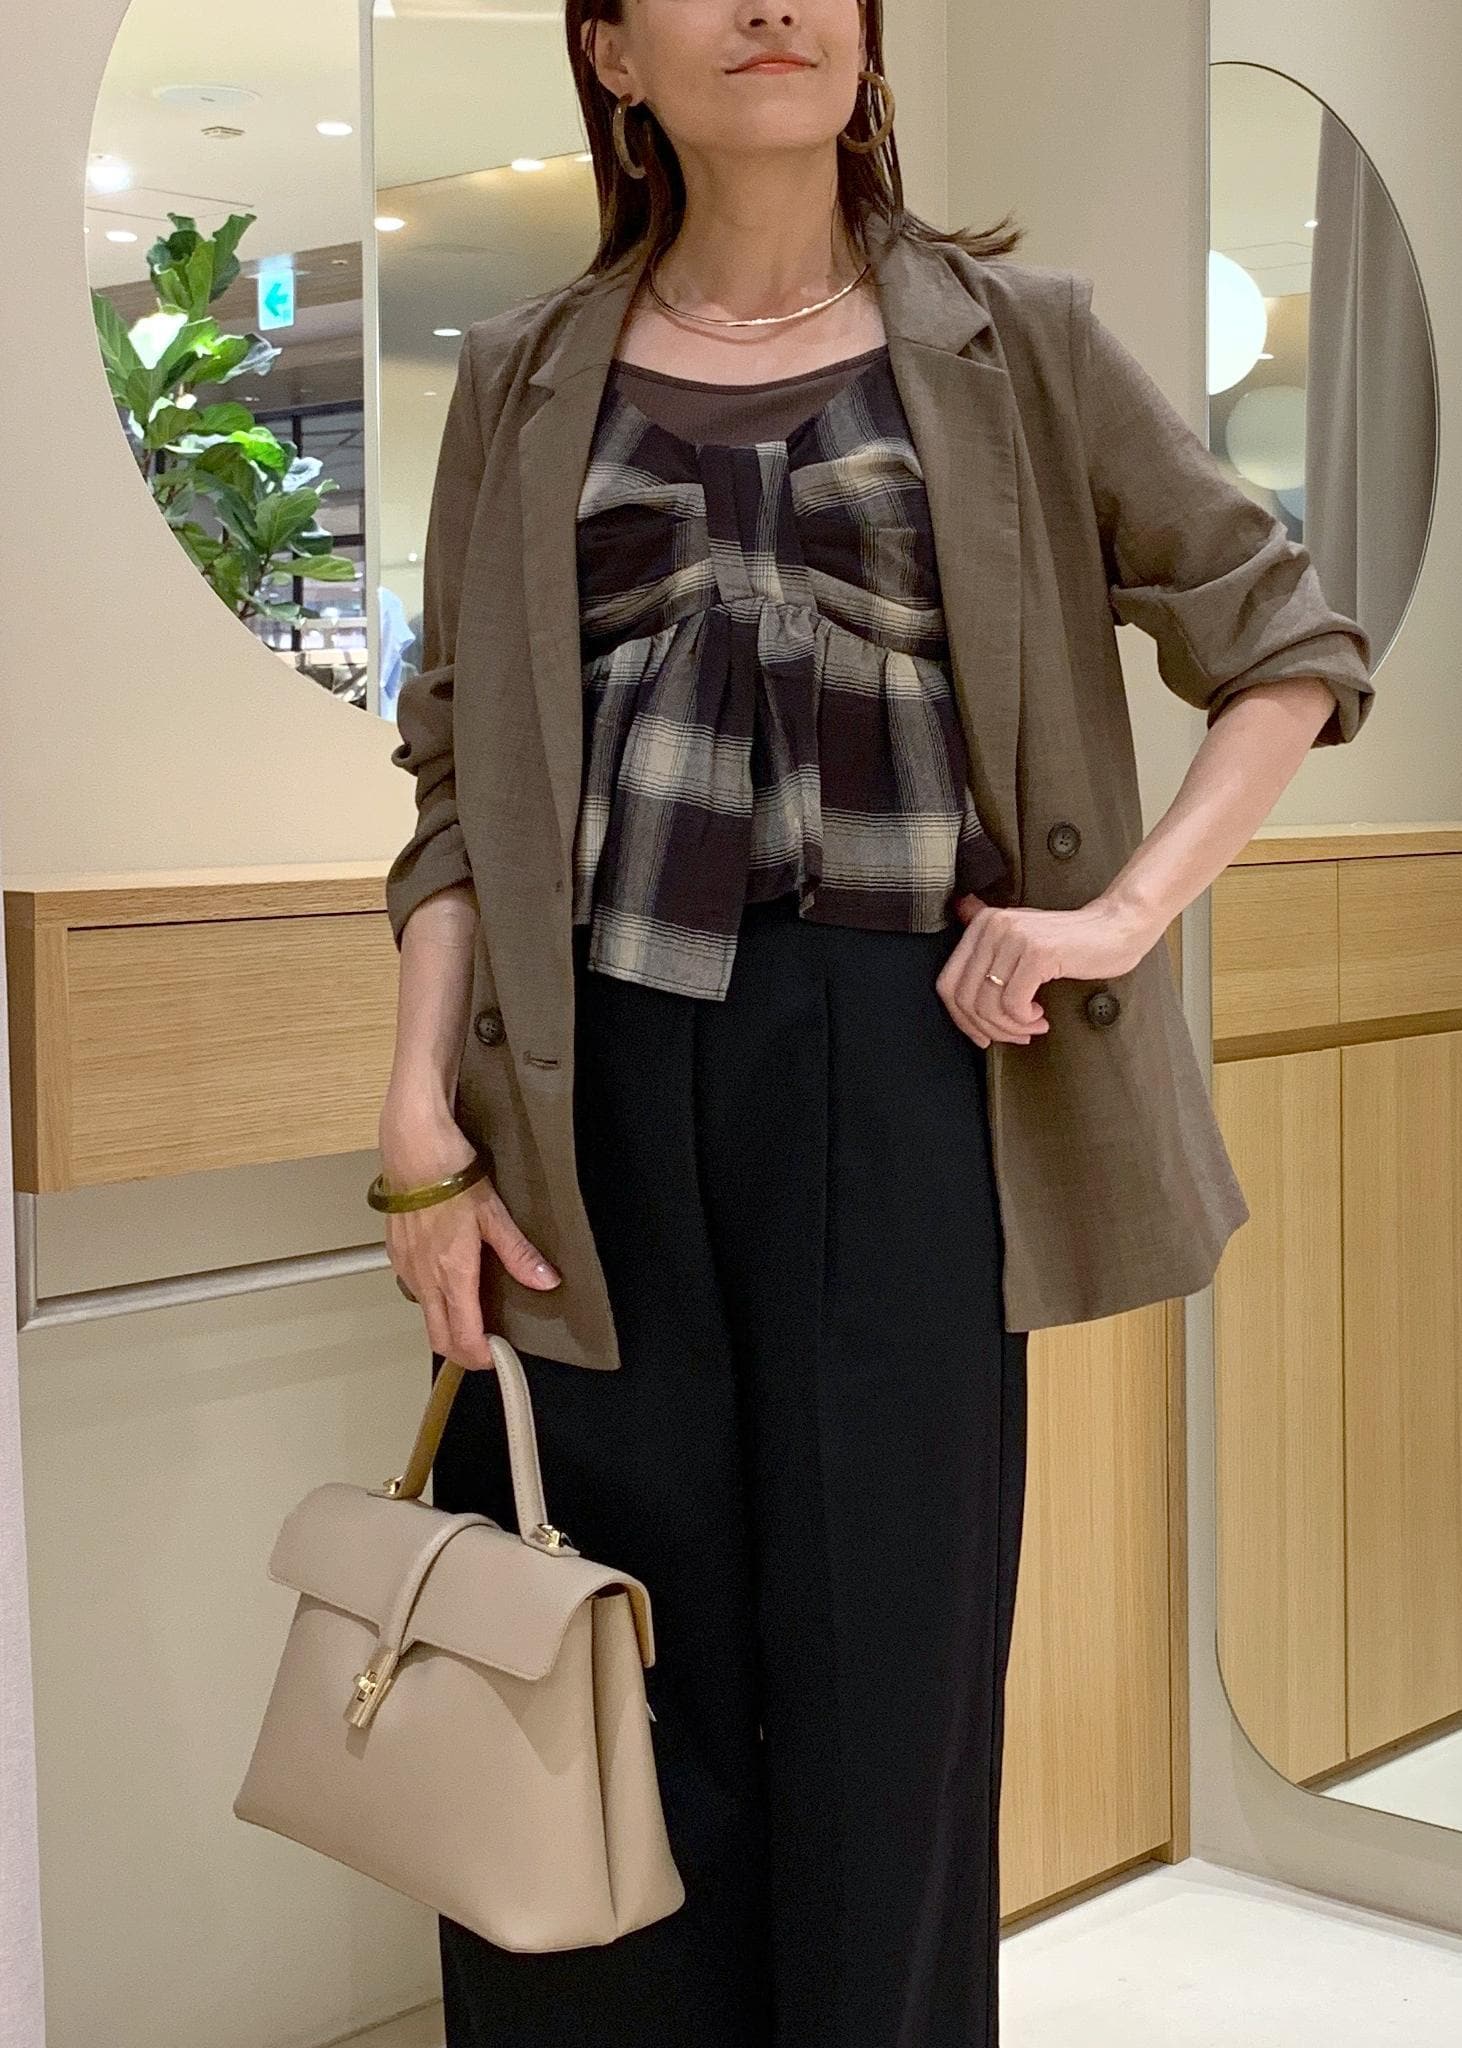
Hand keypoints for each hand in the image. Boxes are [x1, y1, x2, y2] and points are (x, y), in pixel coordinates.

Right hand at [381, 1116, 560, 1369]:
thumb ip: (519, 1253)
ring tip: (473, 1314)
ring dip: (447, 1324)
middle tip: (487, 1348)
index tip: (497, 1357)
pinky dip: (433, 1299)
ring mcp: (406, 1267)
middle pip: (438, 1337)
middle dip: (463, 1351)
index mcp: (451, 1274)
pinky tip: (449, 1281)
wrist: (412, 1148)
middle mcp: (424, 1278)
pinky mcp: (396, 1254)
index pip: (462, 1337)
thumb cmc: (450, 1175)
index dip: (480, 1356)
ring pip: (425, 1315)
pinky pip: (414, 1290)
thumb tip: (546, 1280)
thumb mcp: (494, 1214)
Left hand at [936, 889, 1156, 1048]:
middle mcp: (993, 927)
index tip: (982, 1035)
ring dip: (1010, 1028)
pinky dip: (1025, 1020)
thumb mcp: (1022, 937)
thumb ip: (989, 946)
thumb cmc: (1070, 940)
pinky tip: (1041, 1017)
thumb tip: (957, 925)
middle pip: (963, 998)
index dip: (961, 1018)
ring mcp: (1014, 938)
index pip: (947, 983)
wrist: (1116, 927)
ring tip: (1031, 1027)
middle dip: (987, 1028)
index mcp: (983, 924)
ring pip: (988, 1005)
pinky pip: (1013, 1003)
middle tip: (1014, 1036)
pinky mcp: (1037, 953)